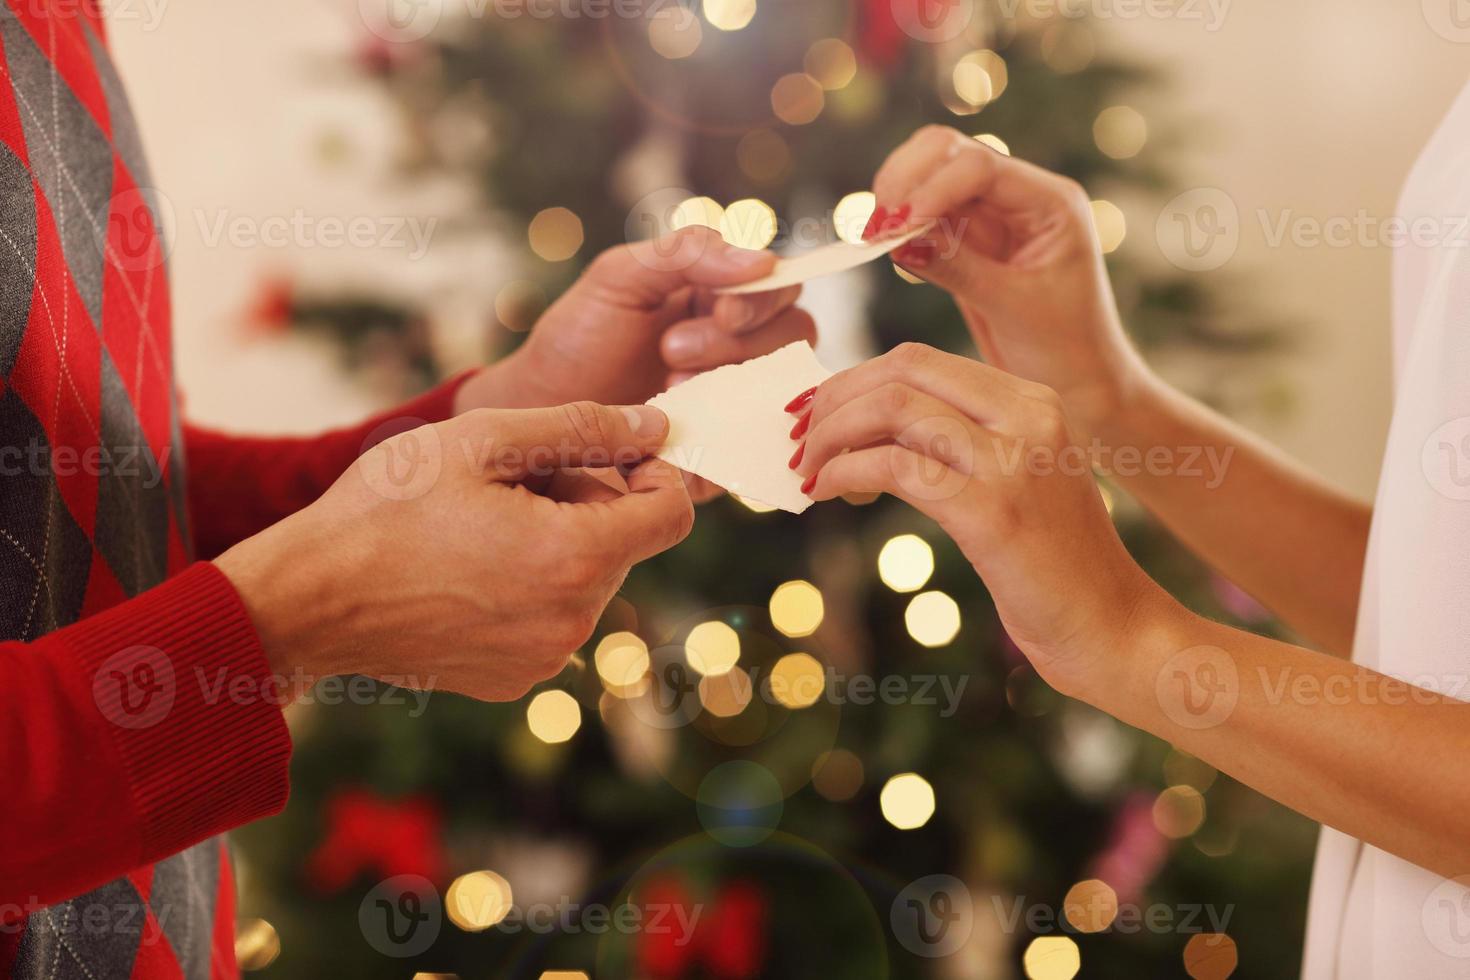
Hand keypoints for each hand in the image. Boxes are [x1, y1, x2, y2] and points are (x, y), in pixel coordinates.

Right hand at [216, 402, 693, 702]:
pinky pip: (552, 618)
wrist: (307, 600)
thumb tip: (656, 426)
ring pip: (589, 579)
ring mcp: (544, 659)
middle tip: (509, 481)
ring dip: (557, 542)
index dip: (654, 471)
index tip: (611, 450)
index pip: (673, 514)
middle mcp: (573, 620)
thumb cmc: (386, 507)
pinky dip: (530, 587)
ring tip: (480, 523)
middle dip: (588, 502)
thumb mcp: (482, 440)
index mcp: (574, 557)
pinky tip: (467, 568)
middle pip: (625, 543)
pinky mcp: (514, 681)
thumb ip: (582, 428)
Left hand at [457, 226, 814, 500]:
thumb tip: (763, 261)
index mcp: (721, 296)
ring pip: (785, 385)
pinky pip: (766, 444)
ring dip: (731, 383)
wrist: (542, 415)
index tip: (720, 311)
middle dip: (737, 342)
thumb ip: (685, 253)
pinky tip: (685, 428)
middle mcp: (742, 346)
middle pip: (795, 334)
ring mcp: (740, 398)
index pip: (780, 285)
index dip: (763, 298)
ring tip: (669, 391)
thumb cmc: (578, 341)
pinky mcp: (731, 449)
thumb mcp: (620, 278)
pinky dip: (735, 433)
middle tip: (671, 352)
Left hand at [790, 343, 1167, 695]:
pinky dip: (846, 472)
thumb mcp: (1019, 483)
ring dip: (832, 434)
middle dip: (835, 396)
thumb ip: (964, 447)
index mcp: (1034, 400)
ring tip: (807, 469)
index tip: (815, 412)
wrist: (1115, 630)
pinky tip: (827, 492)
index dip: (854, 379)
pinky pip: (896, 467)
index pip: (922, 361)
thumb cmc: (1056, 568)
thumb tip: (871, 433)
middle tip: (798, 436)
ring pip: (894, 408)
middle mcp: (1030, 415)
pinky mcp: (994, 510)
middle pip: (903, 369)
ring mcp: (1015, 459)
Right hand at [869, 126, 1149, 434]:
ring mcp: (994, 214)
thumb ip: (957, 268)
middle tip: (876, 227)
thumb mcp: (1011, 307)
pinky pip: (926, 214)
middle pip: (949, 152)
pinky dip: (902, 223)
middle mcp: (1022, 196)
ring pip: (931, 175)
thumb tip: (900, 239)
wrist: (1081, 383)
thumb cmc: (1065, 349)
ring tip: (875, 238)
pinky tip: (886, 246)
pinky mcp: (970, 238)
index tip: (897, 226)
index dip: (932, 188)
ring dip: (898, 198)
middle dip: (906, 180)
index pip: (981, 166)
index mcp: (1050, 203)